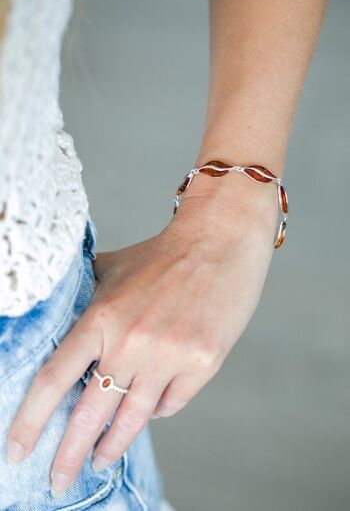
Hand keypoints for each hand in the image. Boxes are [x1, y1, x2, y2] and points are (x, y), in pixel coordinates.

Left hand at [7, 176, 276, 495]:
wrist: (218, 242)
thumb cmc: (164, 256)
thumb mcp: (112, 269)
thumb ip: (84, 297)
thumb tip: (60, 324)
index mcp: (103, 316)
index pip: (54, 379)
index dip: (30, 421)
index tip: (18, 450)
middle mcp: (133, 341)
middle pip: (90, 414)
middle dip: (69, 456)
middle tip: (60, 480)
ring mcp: (169, 355)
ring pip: (132, 420)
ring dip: (112, 446)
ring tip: (101, 459)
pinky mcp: (203, 363)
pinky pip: (171, 405)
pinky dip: (158, 411)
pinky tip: (151, 408)